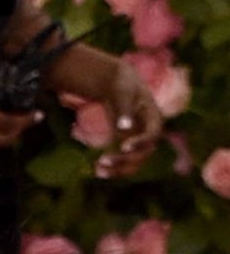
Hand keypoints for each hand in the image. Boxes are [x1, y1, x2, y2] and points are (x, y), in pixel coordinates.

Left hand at [94, 58, 162, 177]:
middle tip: (104, 161)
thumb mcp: (123, 90)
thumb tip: (124, 129)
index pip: (152, 135)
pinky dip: (114, 167)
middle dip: (125, 160)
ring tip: (99, 171)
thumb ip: (124, 109)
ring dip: (119, 169)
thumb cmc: (123, 82)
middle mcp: (150, 133)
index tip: (123, 147)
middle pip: (143, 153)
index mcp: (154, 118)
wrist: (119, 82)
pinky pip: (124, 160)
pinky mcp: (128, 144)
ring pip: (134, 162)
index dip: (140, 142)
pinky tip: (99, 171)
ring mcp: (140, 140)